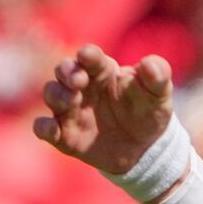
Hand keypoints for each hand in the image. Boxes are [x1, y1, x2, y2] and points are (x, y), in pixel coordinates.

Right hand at [33, 45, 175, 174]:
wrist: (145, 148)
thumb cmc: (149, 111)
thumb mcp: (159, 94)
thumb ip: (158, 76)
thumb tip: (150, 64)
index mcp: (103, 70)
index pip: (90, 56)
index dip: (87, 55)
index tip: (88, 56)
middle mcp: (82, 87)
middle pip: (63, 70)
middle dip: (66, 72)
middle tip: (78, 81)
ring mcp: (71, 110)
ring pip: (51, 94)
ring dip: (57, 95)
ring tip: (71, 102)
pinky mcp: (65, 135)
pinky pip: (44, 128)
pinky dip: (43, 127)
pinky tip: (51, 129)